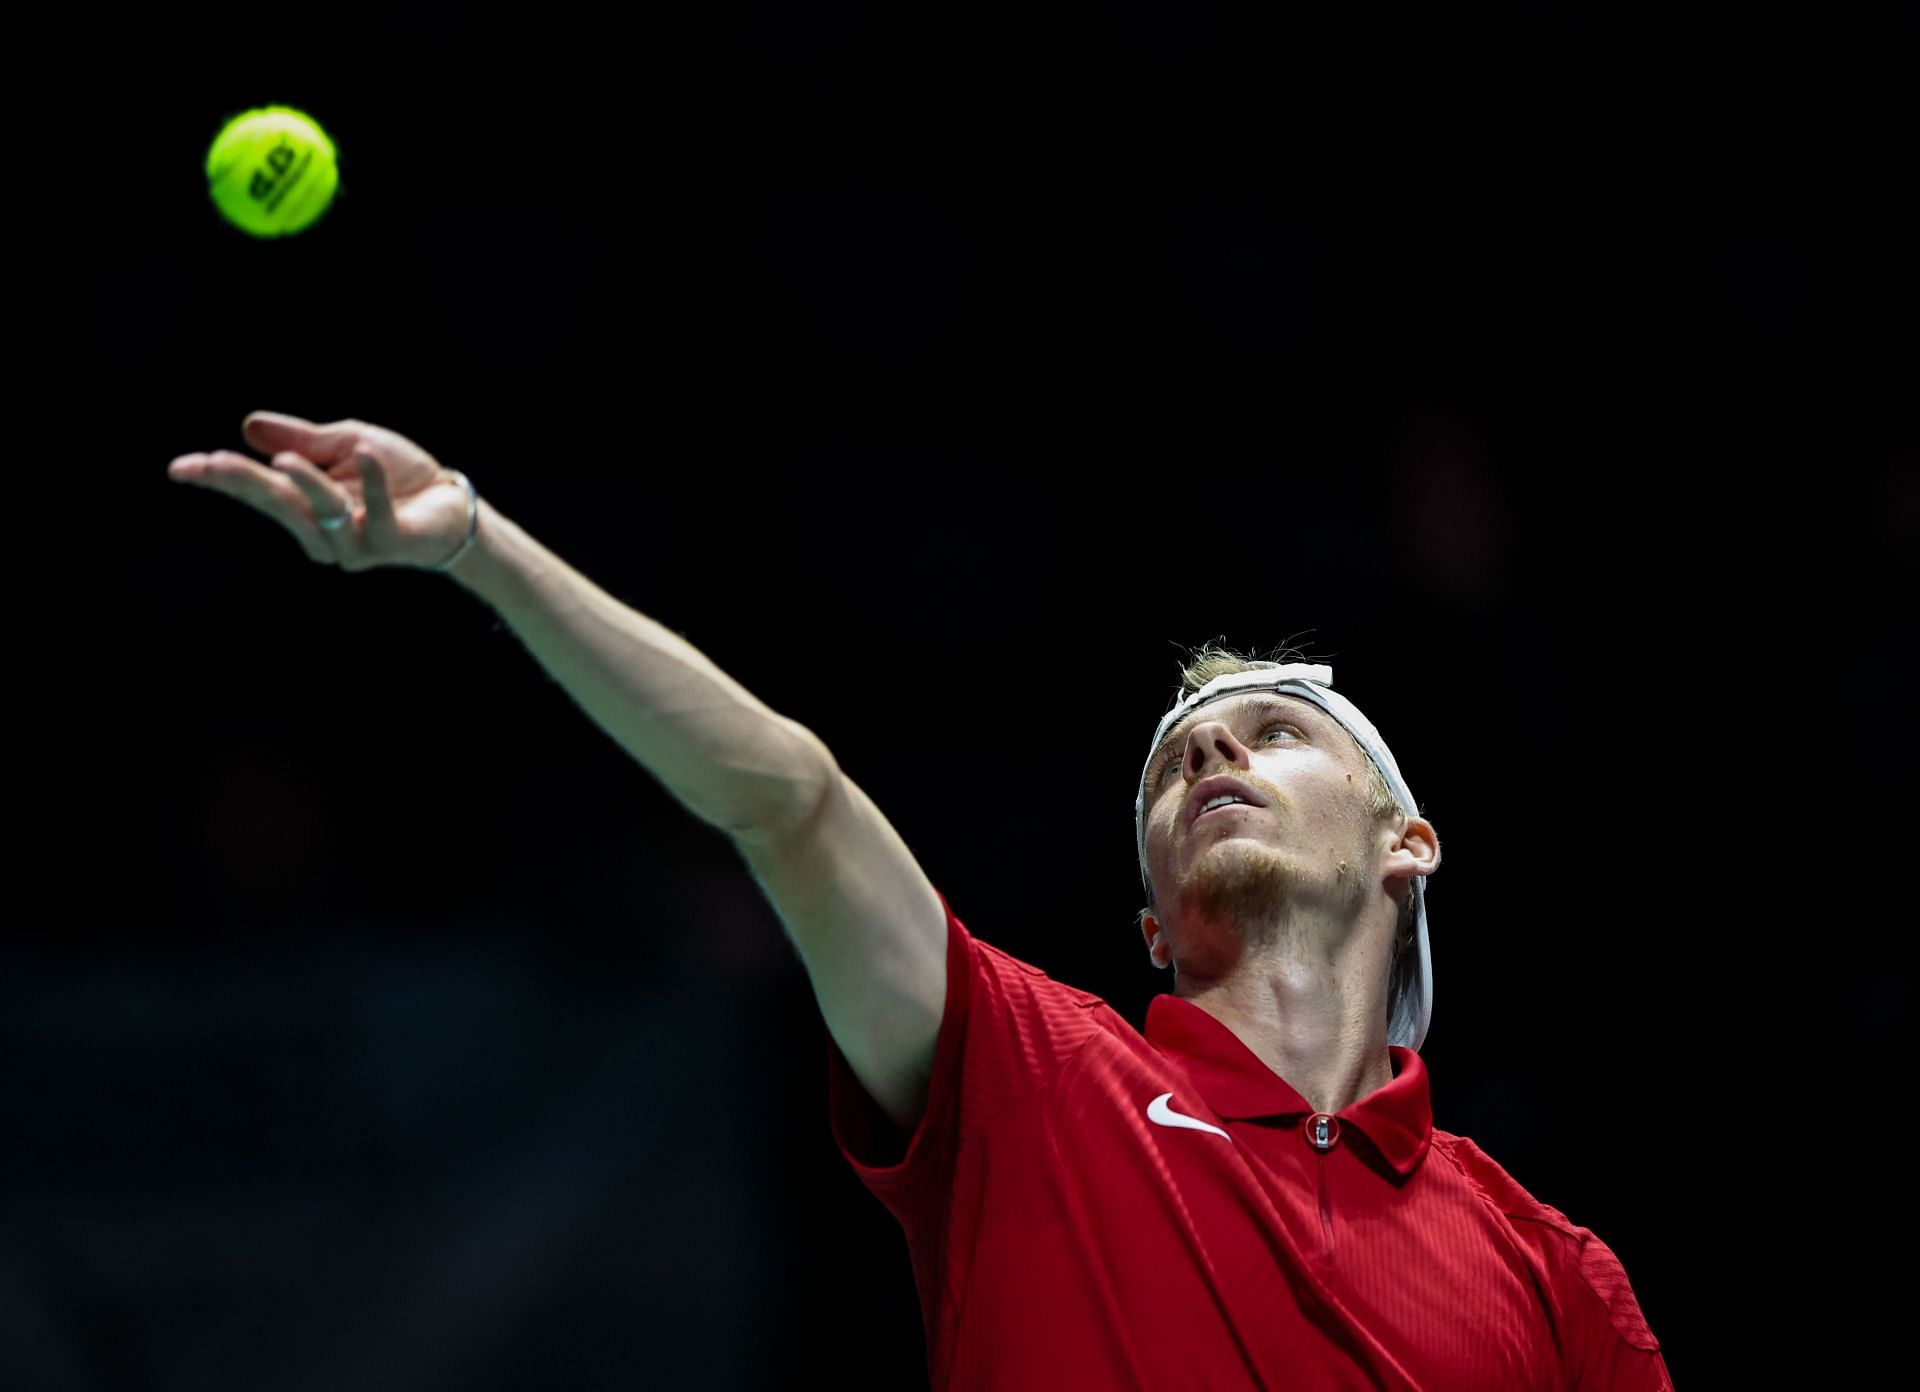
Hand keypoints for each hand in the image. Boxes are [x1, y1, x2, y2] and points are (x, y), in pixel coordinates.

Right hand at [168, 411, 473, 571]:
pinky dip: (373, 484)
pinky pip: (375, 516)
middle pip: (278, 504)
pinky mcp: (388, 544)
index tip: (182, 469)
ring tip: (287, 459)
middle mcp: (321, 530)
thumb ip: (302, 438)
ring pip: (321, 512)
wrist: (448, 499)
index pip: (257, 489)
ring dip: (306, 485)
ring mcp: (353, 542)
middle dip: (244, 483)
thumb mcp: (344, 442)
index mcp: (304, 503)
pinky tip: (364, 454)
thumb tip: (249, 426)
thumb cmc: (394, 472)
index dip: (221, 479)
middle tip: (210, 464)